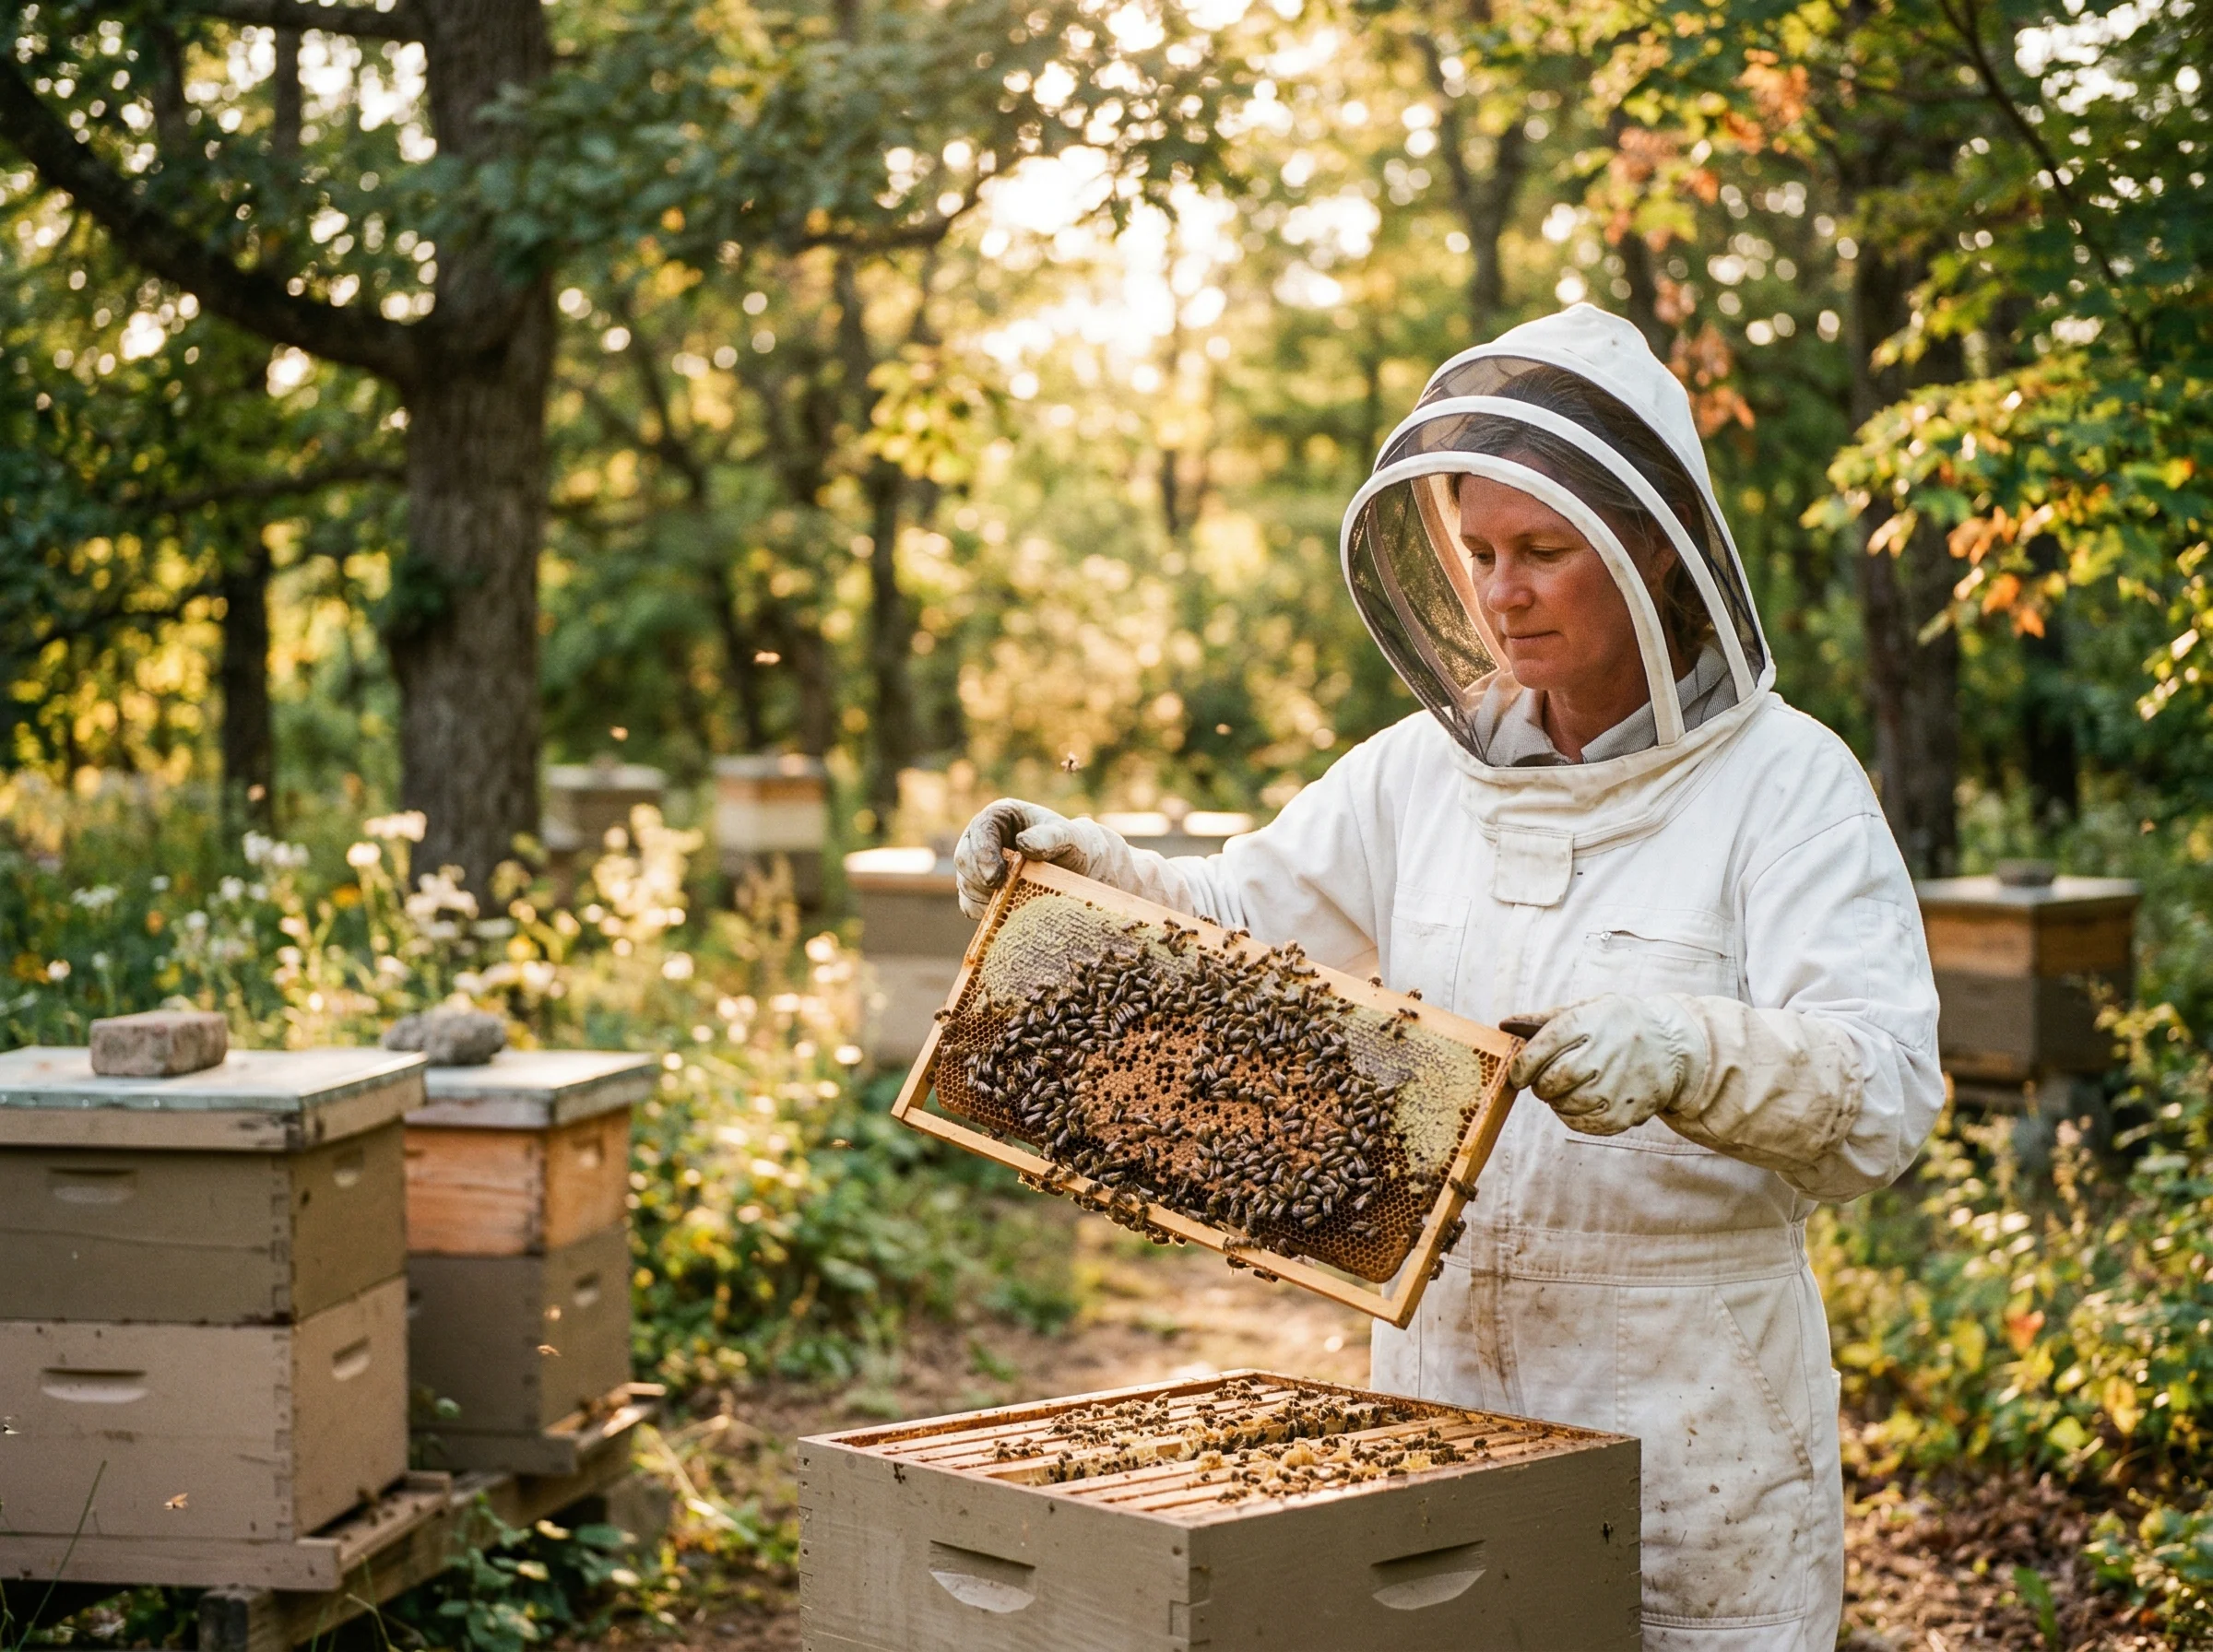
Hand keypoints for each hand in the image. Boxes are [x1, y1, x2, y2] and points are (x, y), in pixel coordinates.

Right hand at [954, 800, 1126, 916]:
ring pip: (965, 883)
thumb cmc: (1073, 847)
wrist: (1078, 872)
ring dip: (985, 897)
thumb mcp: (1069, 838)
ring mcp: (979, 865)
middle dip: (980, 878)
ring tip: (1013, 900)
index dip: (982, 853)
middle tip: (1003, 892)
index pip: (980, 830)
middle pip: (964, 858)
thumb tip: (1023, 843)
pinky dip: (985, 911)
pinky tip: (1007, 911)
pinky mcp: (980, 890)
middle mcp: (984, 839)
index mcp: (1000, 817)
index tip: (995, 877)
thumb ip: (1050, 838)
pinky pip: (970, 905)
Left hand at [1504, 994, 1704, 1136]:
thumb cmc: (1619, 1025)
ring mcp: (1617, 1085)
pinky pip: (1583, 1124)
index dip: (1520, 1068)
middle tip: (1546, 1082)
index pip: (1539, 1050)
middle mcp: (1603, 1054)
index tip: (1518, 1075)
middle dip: (1539, 1086)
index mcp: (1588, 1023)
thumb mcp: (1588, 1009)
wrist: (1673, 1047)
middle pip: (1551, 1081)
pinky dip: (1573, 1117)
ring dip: (1557, 1101)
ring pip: (1565, 1105)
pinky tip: (1582, 1104)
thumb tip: (1504, 1024)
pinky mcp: (1626, 1113)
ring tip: (1569, 1090)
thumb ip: (1544, 1020)